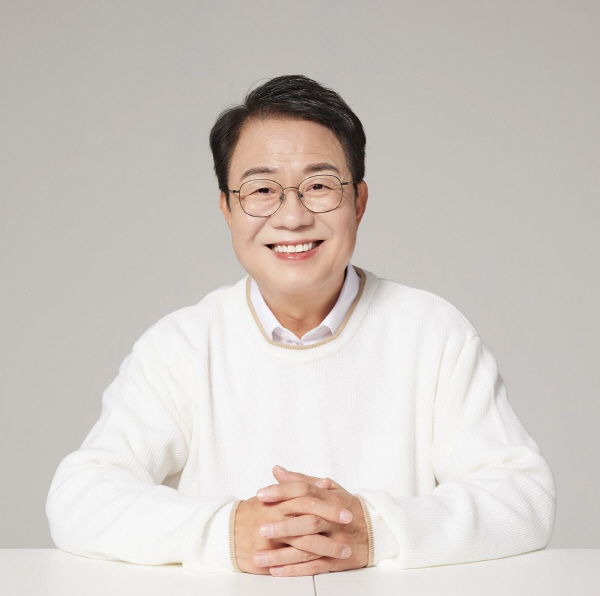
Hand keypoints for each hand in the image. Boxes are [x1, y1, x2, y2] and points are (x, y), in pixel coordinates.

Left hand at [254, 465, 369, 575]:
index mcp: (330, 498)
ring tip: (260, 558)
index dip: (283, 492)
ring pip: (308, 548)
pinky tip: (276, 571)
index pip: (304, 491)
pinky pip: (314, 566)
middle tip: (261, 529)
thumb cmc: (347, 507)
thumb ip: (301, 480)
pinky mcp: (337, 560)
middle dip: (284, 526)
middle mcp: (333, 520)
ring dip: (283, 555)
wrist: (376, 530)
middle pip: (308, 521)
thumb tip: (277, 471)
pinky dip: (294, 570)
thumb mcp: (329, 488)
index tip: (262, 495)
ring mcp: (336, 541)